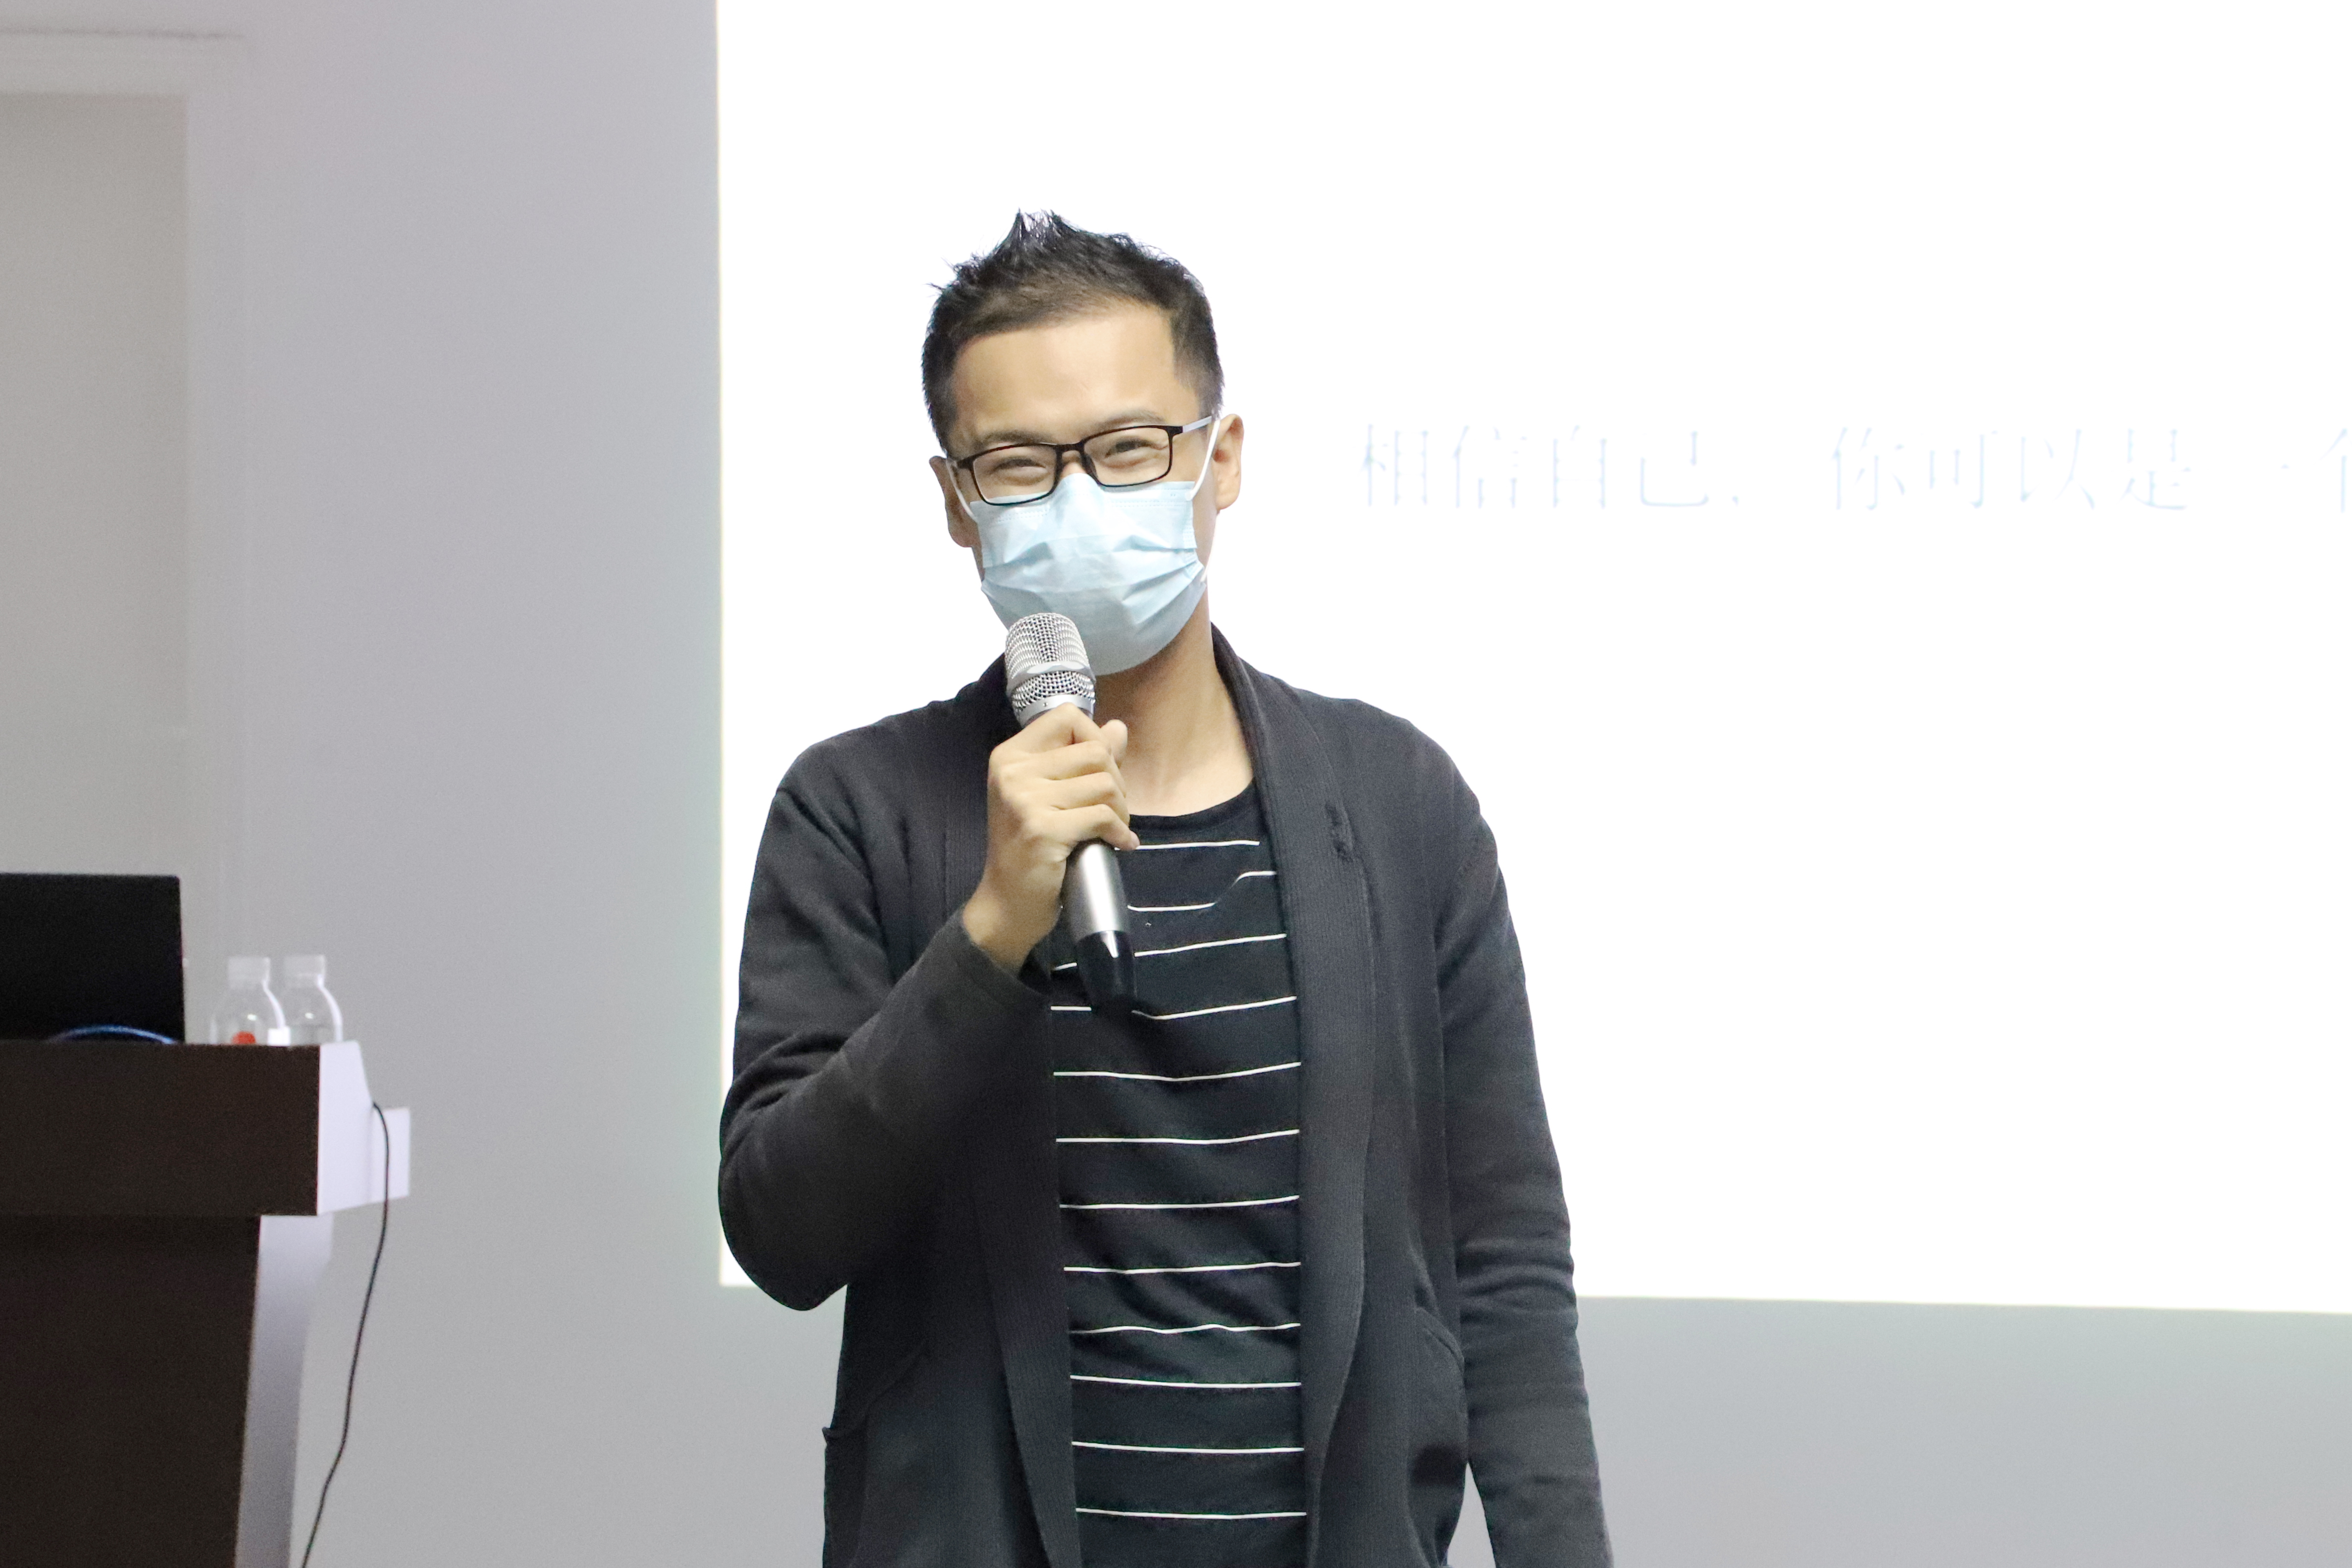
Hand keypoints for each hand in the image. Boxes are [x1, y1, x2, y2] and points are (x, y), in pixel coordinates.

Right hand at [961, 704, 1136, 971]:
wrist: (1007, 903)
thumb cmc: (1030, 848)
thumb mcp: (1051, 796)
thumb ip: (1083, 760)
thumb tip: (1118, 727)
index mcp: (1011, 756)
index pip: (1066, 716)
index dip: (1095, 737)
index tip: (1101, 770)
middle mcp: (1013, 771)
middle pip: (1095, 751)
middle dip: (1117, 780)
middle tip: (1113, 809)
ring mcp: (1025, 800)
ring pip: (1104, 783)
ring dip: (1121, 809)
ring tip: (1114, 829)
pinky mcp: (1043, 829)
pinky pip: (1103, 816)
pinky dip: (1120, 832)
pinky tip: (1120, 844)